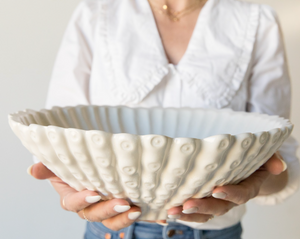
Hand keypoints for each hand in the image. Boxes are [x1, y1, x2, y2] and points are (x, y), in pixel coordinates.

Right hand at [28, 162, 141, 230]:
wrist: (93, 164)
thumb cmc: (75, 164)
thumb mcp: (61, 163)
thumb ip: (49, 167)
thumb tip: (31, 170)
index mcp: (71, 197)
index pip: (72, 203)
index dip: (82, 201)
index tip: (93, 193)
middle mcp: (87, 206)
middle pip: (94, 214)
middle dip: (107, 210)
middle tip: (122, 203)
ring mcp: (104, 208)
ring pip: (110, 220)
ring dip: (122, 217)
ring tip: (134, 210)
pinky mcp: (118, 207)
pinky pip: (123, 216)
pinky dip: (131, 215)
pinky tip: (141, 208)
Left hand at [167, 152, 287, 221]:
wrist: (248, 165)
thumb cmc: (255, 157)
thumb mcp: (265, 154)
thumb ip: (271, 158)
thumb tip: (278, 166)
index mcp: (247, 186)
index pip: (241, 194)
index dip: (230, 194)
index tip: (217, 190)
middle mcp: (231, 197)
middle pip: (219, 207)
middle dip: (203, 208)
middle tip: (186, 205)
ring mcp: (217, 200)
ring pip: (205, 212)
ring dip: (188, 214)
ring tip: (172, 211)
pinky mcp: (205, 198)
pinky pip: (195, 209)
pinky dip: (182, 211)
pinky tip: (167, 209)